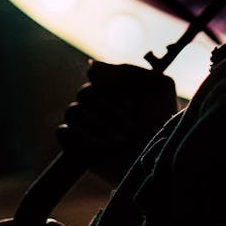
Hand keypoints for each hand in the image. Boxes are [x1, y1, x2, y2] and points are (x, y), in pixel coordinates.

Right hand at [56, 60, 177, 186]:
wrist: (157, 160)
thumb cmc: (162, 123)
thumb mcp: (158, 87)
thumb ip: (128, 71)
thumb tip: (90, 66)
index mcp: (115, 90)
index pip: (97, 75)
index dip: (112, 86)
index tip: (132, 101)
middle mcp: (98, 107)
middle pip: (85, 93)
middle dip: (110, 109)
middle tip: (131, 124)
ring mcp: (86, 127)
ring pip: (74, 110)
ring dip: (99, 124)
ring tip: (121, 138)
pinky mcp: (76, 148)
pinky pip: (63, 131)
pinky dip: (82, 138)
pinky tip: (104, 147)